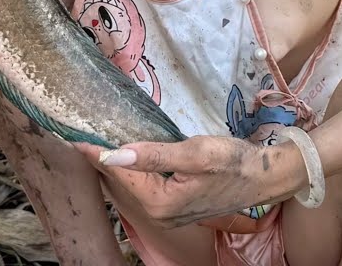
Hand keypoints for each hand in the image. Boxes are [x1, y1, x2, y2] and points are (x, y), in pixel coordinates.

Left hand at [73, 136, 307, 231]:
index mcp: (160, 202)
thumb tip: (114, 154)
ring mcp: (168, 212)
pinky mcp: (175, 205)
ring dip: (114, 162)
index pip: (118, 172)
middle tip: (78, 129)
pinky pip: (143, 185)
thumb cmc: (235, 162)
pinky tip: (123, 152)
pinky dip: (131, 169)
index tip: (72, 133)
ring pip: (130, 183)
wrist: (269, 177)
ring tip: (93, 137)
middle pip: (120, 180)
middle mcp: (159, 212)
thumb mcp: (195, 153)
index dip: (95, 151)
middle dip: (100, 157)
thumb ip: (153, 155)